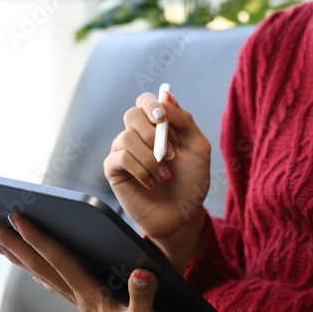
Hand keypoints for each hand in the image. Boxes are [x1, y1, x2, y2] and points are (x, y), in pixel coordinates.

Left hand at [0, 214, 160, 311]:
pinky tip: (30, 268)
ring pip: (40, 273)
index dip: (38, 239)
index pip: (59, 261)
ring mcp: (80, 303)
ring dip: (17, 255)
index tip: (16, 219)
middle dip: (11, 242)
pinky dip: (38, 271)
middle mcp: (79, 298)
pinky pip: (53, 283)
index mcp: (91, 296)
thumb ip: (143, 297)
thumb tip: (142, 273)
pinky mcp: (86, 307)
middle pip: (38, 265)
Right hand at [103, 90, 210, 270]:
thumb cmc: (191, 182)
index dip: (151, 105)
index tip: (162, 119)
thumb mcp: (198, 148)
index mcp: (158, 126)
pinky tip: (152, 184)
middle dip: (152, 134)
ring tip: (165, 176)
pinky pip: (120, 158)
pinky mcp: (114, 170)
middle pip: (132, 115)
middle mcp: (139, 135)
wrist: (182, 216)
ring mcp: (124, 152)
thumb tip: (166, 94)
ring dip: (150, 158)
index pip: (145, 101)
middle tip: (170, 155)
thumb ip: (184, 120)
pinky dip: (140, 170)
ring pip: (126, 138)